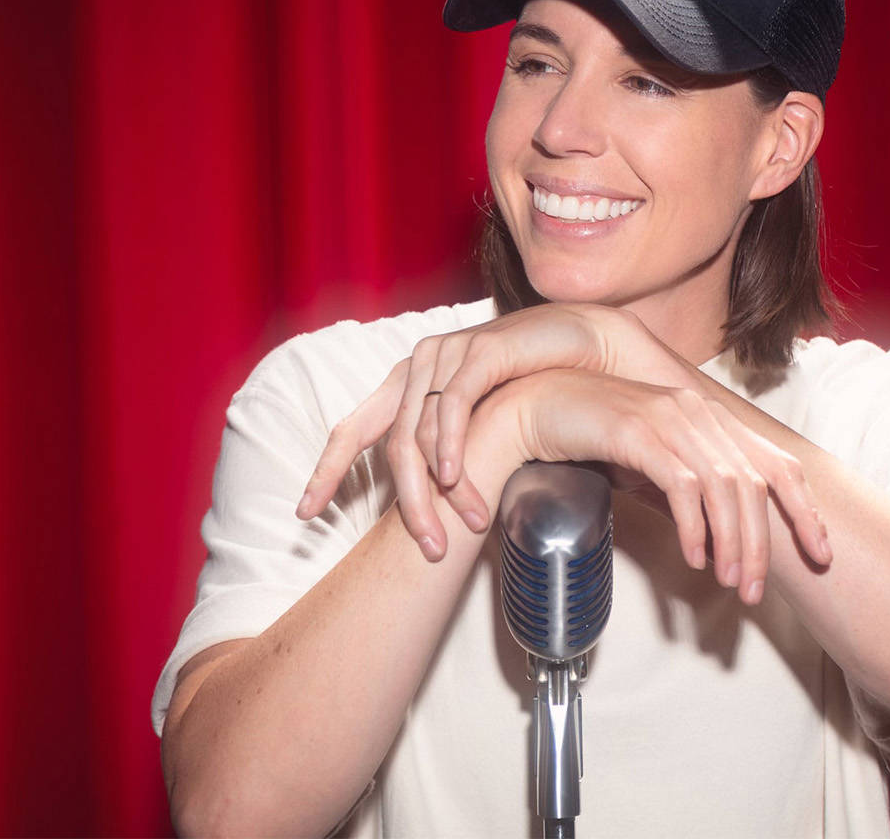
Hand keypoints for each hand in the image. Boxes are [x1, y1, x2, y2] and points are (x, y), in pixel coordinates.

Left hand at [294, 304, 689, 559]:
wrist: (584, 343)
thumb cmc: (534, 387)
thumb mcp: (481, 425)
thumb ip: (448, 451)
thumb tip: (427, 504)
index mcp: (408, 383)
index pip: (353, 429)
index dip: (326, 471)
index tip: (305, 514)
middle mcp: (418, 365)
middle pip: (390, 444)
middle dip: (405, 503)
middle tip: (425, 547)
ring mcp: (446, 354)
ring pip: (419, 433)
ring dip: (437, 489)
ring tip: (456, 528)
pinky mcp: (477, 351)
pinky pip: (453, 407)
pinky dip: (452, 446)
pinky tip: (458, 479)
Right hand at [501, 368, 833, 604]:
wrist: (535, 407)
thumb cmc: (592, 436)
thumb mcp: (654, 463)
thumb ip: (690, 487)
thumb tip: (720, 535)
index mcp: (710, 418)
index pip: (777, 464)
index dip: (805, 510)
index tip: (820, 552)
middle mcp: (698, 412)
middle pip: (753, 484)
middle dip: (761, 544)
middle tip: (753, 590)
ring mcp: (669, 417)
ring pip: (724, 487)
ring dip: (731, 541)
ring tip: (727, 581)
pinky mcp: (638, 429)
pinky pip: (681, 484)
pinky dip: (693, 525)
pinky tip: (693, 555)